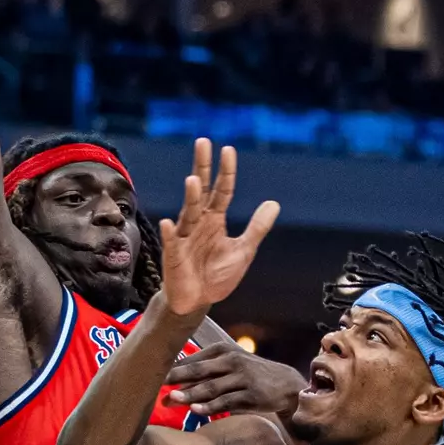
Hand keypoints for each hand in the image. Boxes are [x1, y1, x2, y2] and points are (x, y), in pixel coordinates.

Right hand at [158, 139, 279, 315]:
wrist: (197, 301)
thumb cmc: (216, 274)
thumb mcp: (243, 250)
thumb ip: (257, 227)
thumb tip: (274, 203)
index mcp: (215, 220)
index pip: (222, 190)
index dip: (226, 171)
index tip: (228, 149)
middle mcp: (199, 223)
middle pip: (201, 191)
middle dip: (202, 168)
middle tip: (203, 143)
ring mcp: (185, 238)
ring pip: (189, 213)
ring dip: (191, 198)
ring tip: (193, 180)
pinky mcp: (174, 257)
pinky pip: (172, 243)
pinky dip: (171, 233)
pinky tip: (170, 223)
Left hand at [162, 341, 303, 416]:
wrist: (286, 385)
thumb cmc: (250, 375)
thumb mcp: (229, 365)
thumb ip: (205, 371)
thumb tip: (173, 384)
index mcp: (222, 350)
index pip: (192, 359)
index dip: (172, 368)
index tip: (151, 373)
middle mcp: (231, 360)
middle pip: (197, 370)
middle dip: (175, 378)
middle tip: (155, 385)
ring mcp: (241, 378)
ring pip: (210, 387)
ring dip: (189, 394)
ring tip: (172, 399)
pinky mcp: (250, 395)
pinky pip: (226, 401)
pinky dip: (210, 407)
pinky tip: (196, 410)